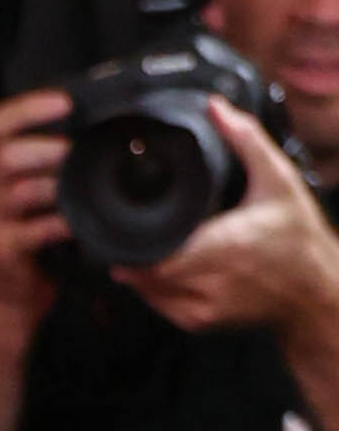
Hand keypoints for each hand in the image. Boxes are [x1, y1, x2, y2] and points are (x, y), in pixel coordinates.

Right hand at [0, 84, 73, 296]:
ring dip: (56, 185)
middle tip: (73, 151)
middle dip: (45, 148)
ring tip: (81, 186)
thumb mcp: (34, 189)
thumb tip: (100, 127)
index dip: (27, 107)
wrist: (7, 292)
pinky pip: (34, 230)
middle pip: (5, 154)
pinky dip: (60, 223)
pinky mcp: (4, 248)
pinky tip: (78, 222)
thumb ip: (54, 161)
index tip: (63, 102)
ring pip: (20, 190)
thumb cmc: (29, 232)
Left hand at [125, 101, 338, 332]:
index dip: (131, 242)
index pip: (157, 255)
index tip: (118, 223)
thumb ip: (246, 139)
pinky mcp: (204, 323)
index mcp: (224, 245)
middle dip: (130, 253)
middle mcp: (211, 281)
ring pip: (149, 294)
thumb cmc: (297, 234)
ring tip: (134, 246)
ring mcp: (205, 307)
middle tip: (118, 231)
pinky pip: (163, 309)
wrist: (313, 288)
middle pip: (145, 274)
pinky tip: (155, 270)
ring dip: (138, 272)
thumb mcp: (278, 178)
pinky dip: (153, 291)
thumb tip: (217, 107)